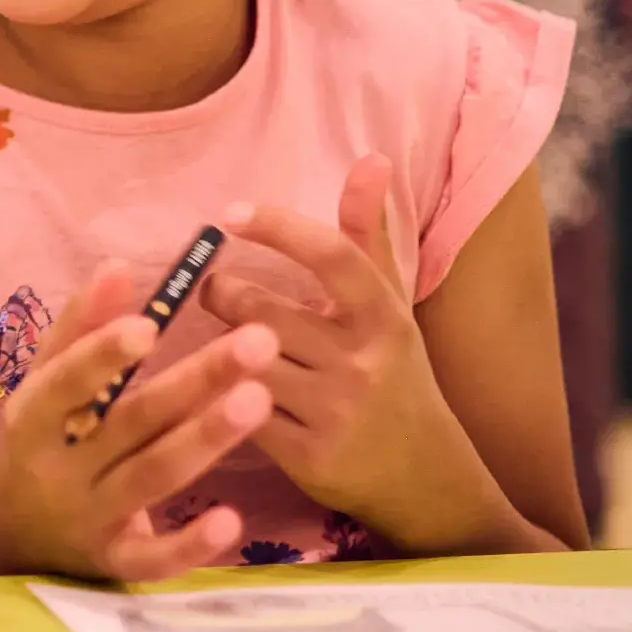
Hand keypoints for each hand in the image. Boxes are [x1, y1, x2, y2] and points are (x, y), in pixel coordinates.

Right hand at [0, 263, 276, 581]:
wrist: (9, 530)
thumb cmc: (42, 437)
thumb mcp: (44, 381)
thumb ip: (79, 326)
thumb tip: (117, 265)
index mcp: (36, 415)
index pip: (66, 382)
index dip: (101, 353)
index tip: (149, 323)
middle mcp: (60, 467)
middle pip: (131, 423)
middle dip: (195, 381)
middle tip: (258, 340)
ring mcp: (88, 517)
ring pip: (152, 477)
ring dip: (205, 439)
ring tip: (260, 399)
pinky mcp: (114, 563)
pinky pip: (153, 560)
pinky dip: (189, 545)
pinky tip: (232, 519)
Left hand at [199, 157, 502, 551]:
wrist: (424, 475)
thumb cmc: (394, 372)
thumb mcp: (388, 304)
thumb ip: (368, 233)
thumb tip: (372, 157)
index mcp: (383, 315)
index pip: (332, 256)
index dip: (277, 227)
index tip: (228, 214)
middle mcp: (364, 360)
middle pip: (264, 310)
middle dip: (223, 294)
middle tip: (211, 289)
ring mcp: (337, 411)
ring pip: (246, 359)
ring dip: (215, 343)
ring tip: (212, 332)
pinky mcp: (309, 455)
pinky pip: (240, 410)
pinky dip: (217, 394)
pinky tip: (208, 383)